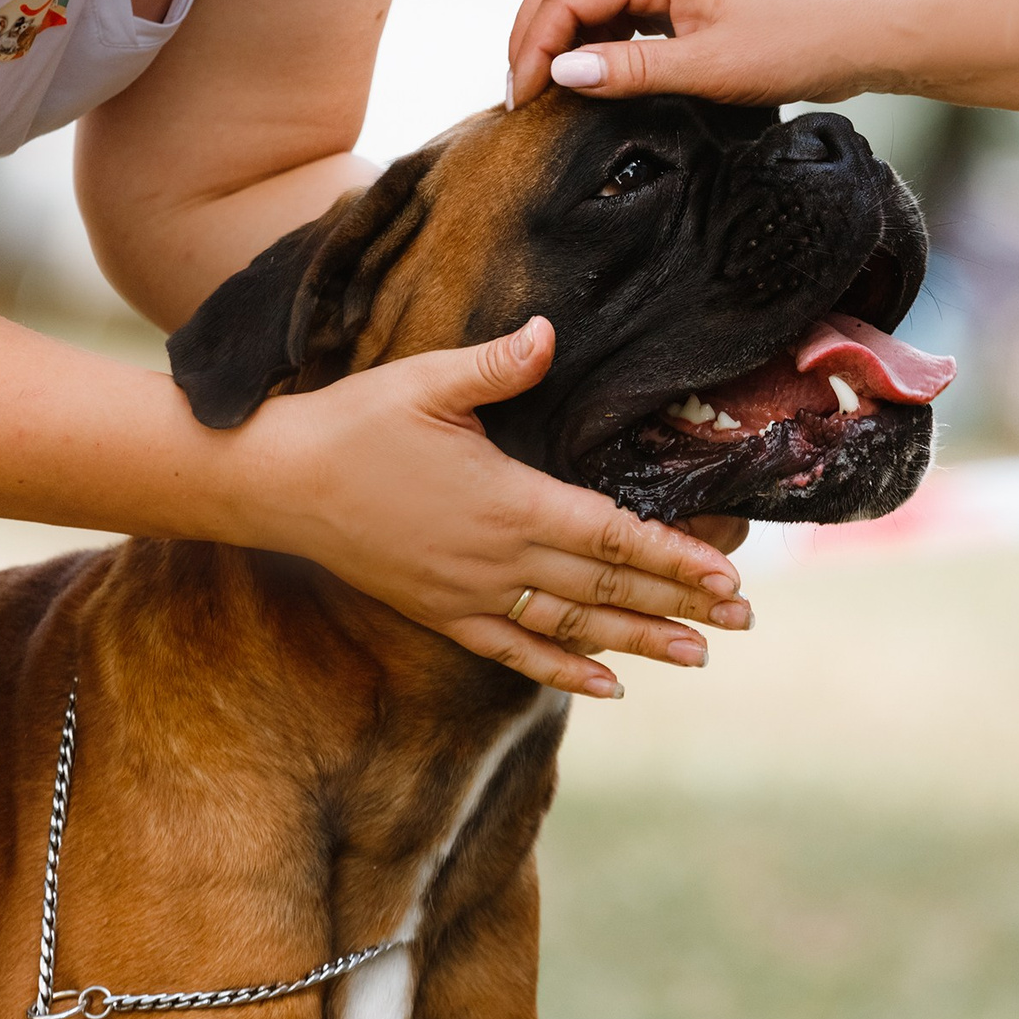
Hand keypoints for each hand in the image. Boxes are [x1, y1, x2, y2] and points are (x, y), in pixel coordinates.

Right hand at [223, 317, 751, 697]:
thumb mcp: (426, 381)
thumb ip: (498, 365)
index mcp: (508, 503)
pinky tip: (608, 685)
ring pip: (572, 629)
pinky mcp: (441, 612)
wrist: (277, 485)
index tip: (728, 575)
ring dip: (638, 642)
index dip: (675, 557)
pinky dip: (565, 671)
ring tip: (698, 656)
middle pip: (607, 589)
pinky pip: (514, 652)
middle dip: (679, 605)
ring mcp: (470, 594)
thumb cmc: (353, 424)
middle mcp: (498, 560)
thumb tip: (550, 333)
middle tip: (742, 622)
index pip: (611, 535)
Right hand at [506, 0, 873, 108]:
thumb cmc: (792, 46)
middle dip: (531, 35)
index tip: (522, 101)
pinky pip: (616, 12)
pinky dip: (589, 41)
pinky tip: (587, 77)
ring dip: (557, 37)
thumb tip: (560, 75)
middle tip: (519, 96)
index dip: (532, 47)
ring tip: (544, 91)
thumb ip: (629, 71)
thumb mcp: (706, 70)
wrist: (853, 35)